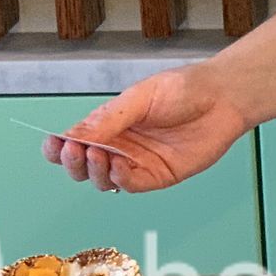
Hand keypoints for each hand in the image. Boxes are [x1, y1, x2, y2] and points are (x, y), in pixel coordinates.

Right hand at [42, 65, 250, 192]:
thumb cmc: (183, 90)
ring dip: (94, 171)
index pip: (75, 140)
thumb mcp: (139, 98)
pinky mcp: (158, 177)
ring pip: (103, 180)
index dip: (59, 147)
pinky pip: (131, 185)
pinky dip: (119, 180)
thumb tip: (74, 135)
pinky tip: (117, 167)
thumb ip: (108, 120)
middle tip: (74, 152)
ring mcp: (138, 163)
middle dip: (72, 163)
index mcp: (110, 124)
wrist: (221, 98)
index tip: (54, 143)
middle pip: (83, 166)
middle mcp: (121, 146)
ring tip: (98, 155)